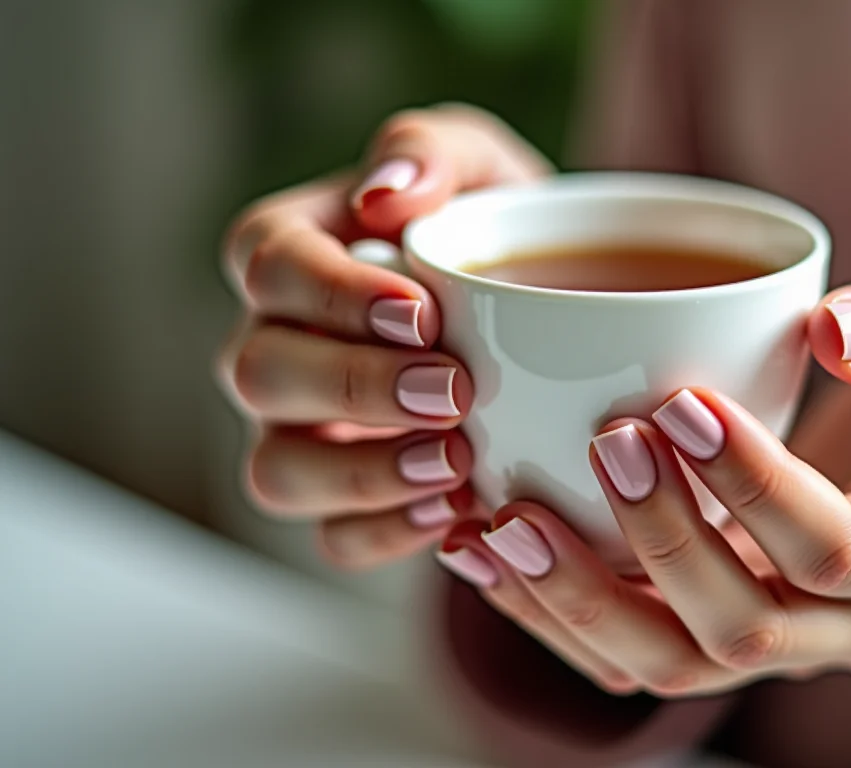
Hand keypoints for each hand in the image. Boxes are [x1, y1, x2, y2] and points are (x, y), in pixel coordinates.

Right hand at [217, 104, 549, 568]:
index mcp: (292, 252)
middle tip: (455, 391)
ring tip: (459, 464)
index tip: (424, 312)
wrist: (548, 321)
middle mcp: (276, 344)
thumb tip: (384, 195)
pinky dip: (386, 534)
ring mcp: (299, 431)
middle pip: (259, 372)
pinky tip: (455, 512)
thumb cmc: (494, 231)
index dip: (334, 295)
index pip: (268, 264)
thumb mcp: (482, 167)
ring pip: (277, 470)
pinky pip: (331, 537)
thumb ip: (432, 154)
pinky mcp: (342, 500)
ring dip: (363, 475)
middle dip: (356, 388)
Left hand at [437, 272, 850, 694]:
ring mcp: (785, 645)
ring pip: (673, 665)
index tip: (681, 401)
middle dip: (660, 541)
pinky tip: (488, 547)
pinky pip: (633, 652)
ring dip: (581, 599)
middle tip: (604, 441)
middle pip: (745, 630)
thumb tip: (834, 329)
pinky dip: (554, 609)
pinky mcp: (719, 634)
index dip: (753, 487)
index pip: (836, 551)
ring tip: (501, 520)